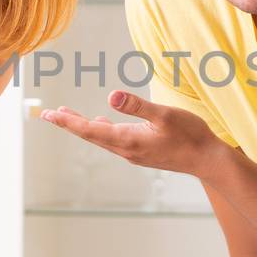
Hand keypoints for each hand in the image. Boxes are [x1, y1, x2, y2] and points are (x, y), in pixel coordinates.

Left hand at [39, 89, 229, 178]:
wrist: (208, 160)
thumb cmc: (190, 135)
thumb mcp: (165, 115)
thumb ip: (137, 106)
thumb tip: (111, 95)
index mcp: (128, 140)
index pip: (89, 130)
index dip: (67, 122)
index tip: (48, 114)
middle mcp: (126, 149)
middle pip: (90, 135)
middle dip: (69, 124)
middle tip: (47, 114)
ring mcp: (134, 153)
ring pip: (101, 138)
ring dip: (83, 127)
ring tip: (67, 116)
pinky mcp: (142, 152)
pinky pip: (114, 140)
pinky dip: (101, 131)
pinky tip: (101, 124)